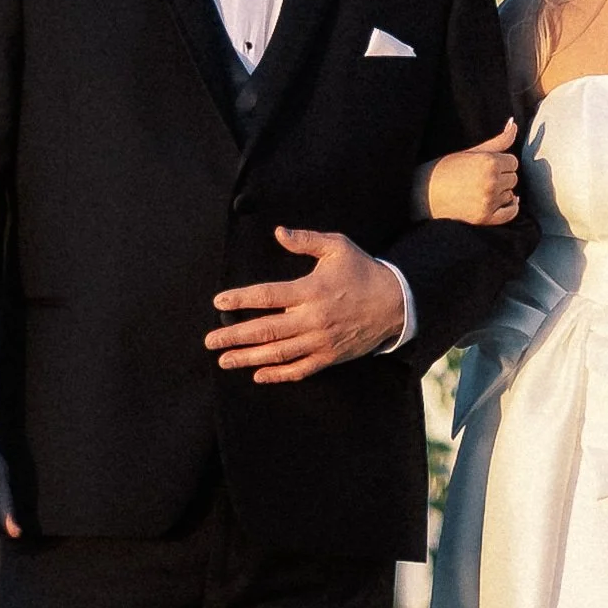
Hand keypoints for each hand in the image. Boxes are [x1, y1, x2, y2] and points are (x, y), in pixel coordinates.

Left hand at [209, 230, 406, 384]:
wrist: (396, 304)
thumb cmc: (362, 271)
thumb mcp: (337, 247)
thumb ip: (306, 240)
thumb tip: (278, 232)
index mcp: (312, 290)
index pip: (268, 295)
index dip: (241, 299)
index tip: (219, 302)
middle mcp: (314, 319)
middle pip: (266, 330)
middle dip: (234, 337)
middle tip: (210, 342)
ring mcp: (321, 341)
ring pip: (278, 354)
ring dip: (248, 358)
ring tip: (224, 361)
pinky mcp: (330, 356)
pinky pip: (300, 370)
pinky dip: (278, 375)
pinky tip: (258, 375)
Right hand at [420, 118, 519, 226]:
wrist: (423, 194)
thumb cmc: (445, 169)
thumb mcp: (470, 151)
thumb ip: (497, 140)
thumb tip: (514, 124)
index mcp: (488, 162)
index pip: (513, 161)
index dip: (501, 162)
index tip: (487, 165)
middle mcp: (491, 181)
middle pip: (513, 178)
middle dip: (502, 176)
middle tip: (482, 177)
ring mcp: (488, 201)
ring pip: (510, 194)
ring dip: (502, 191)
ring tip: (483, 189)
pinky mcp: (485, 217)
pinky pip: (510, 213)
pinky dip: (511, 207)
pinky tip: (505, 201)